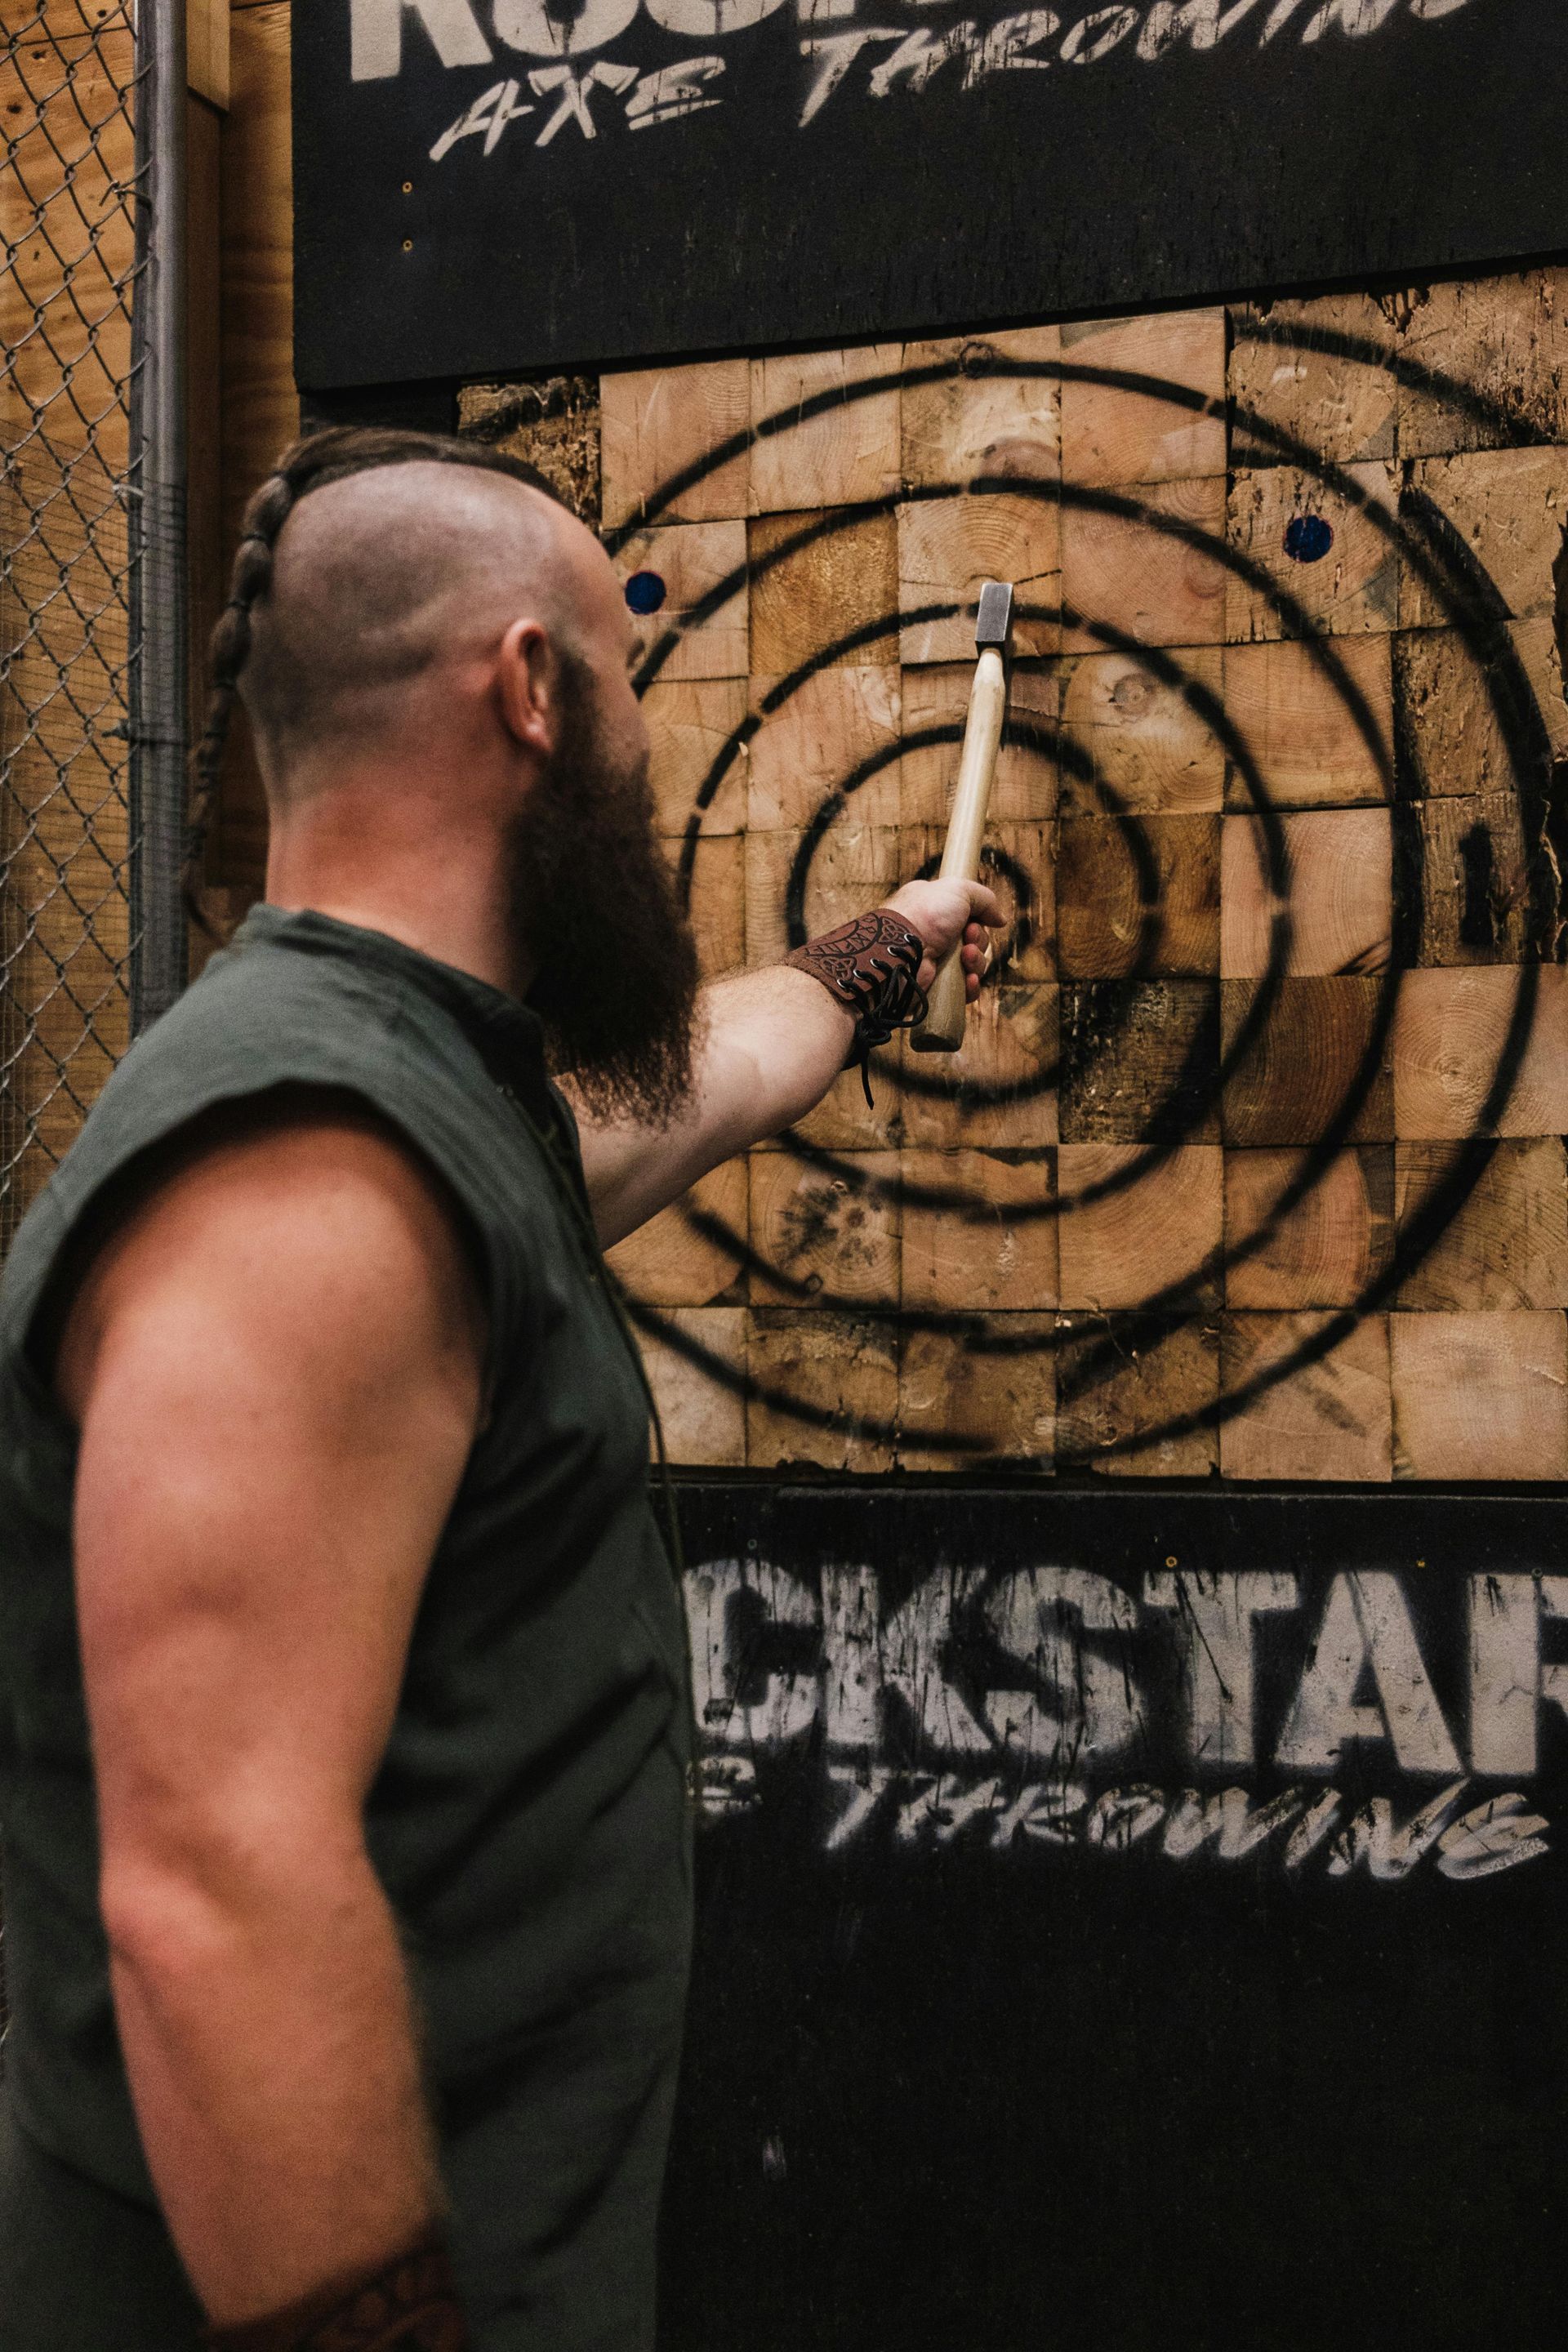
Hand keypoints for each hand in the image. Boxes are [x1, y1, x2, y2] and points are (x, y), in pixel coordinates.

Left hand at [884, 877, 1001, 1002]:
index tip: (974, 920)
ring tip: (965, 958)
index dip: (978, 919)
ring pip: (972, 965)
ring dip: (976, 961)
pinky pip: (964, 989)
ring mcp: (935, 961)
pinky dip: (970, 985)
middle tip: (967, 938)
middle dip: (978, 940)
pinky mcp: (936, 986)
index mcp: (936, 911)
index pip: (969, 917)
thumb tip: (1000, 919)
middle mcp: (935, 935)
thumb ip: (984, 898)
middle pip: (974, 941)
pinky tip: (967, 979)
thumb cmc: (925, 915)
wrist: (901, 950)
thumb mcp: (957, 889)